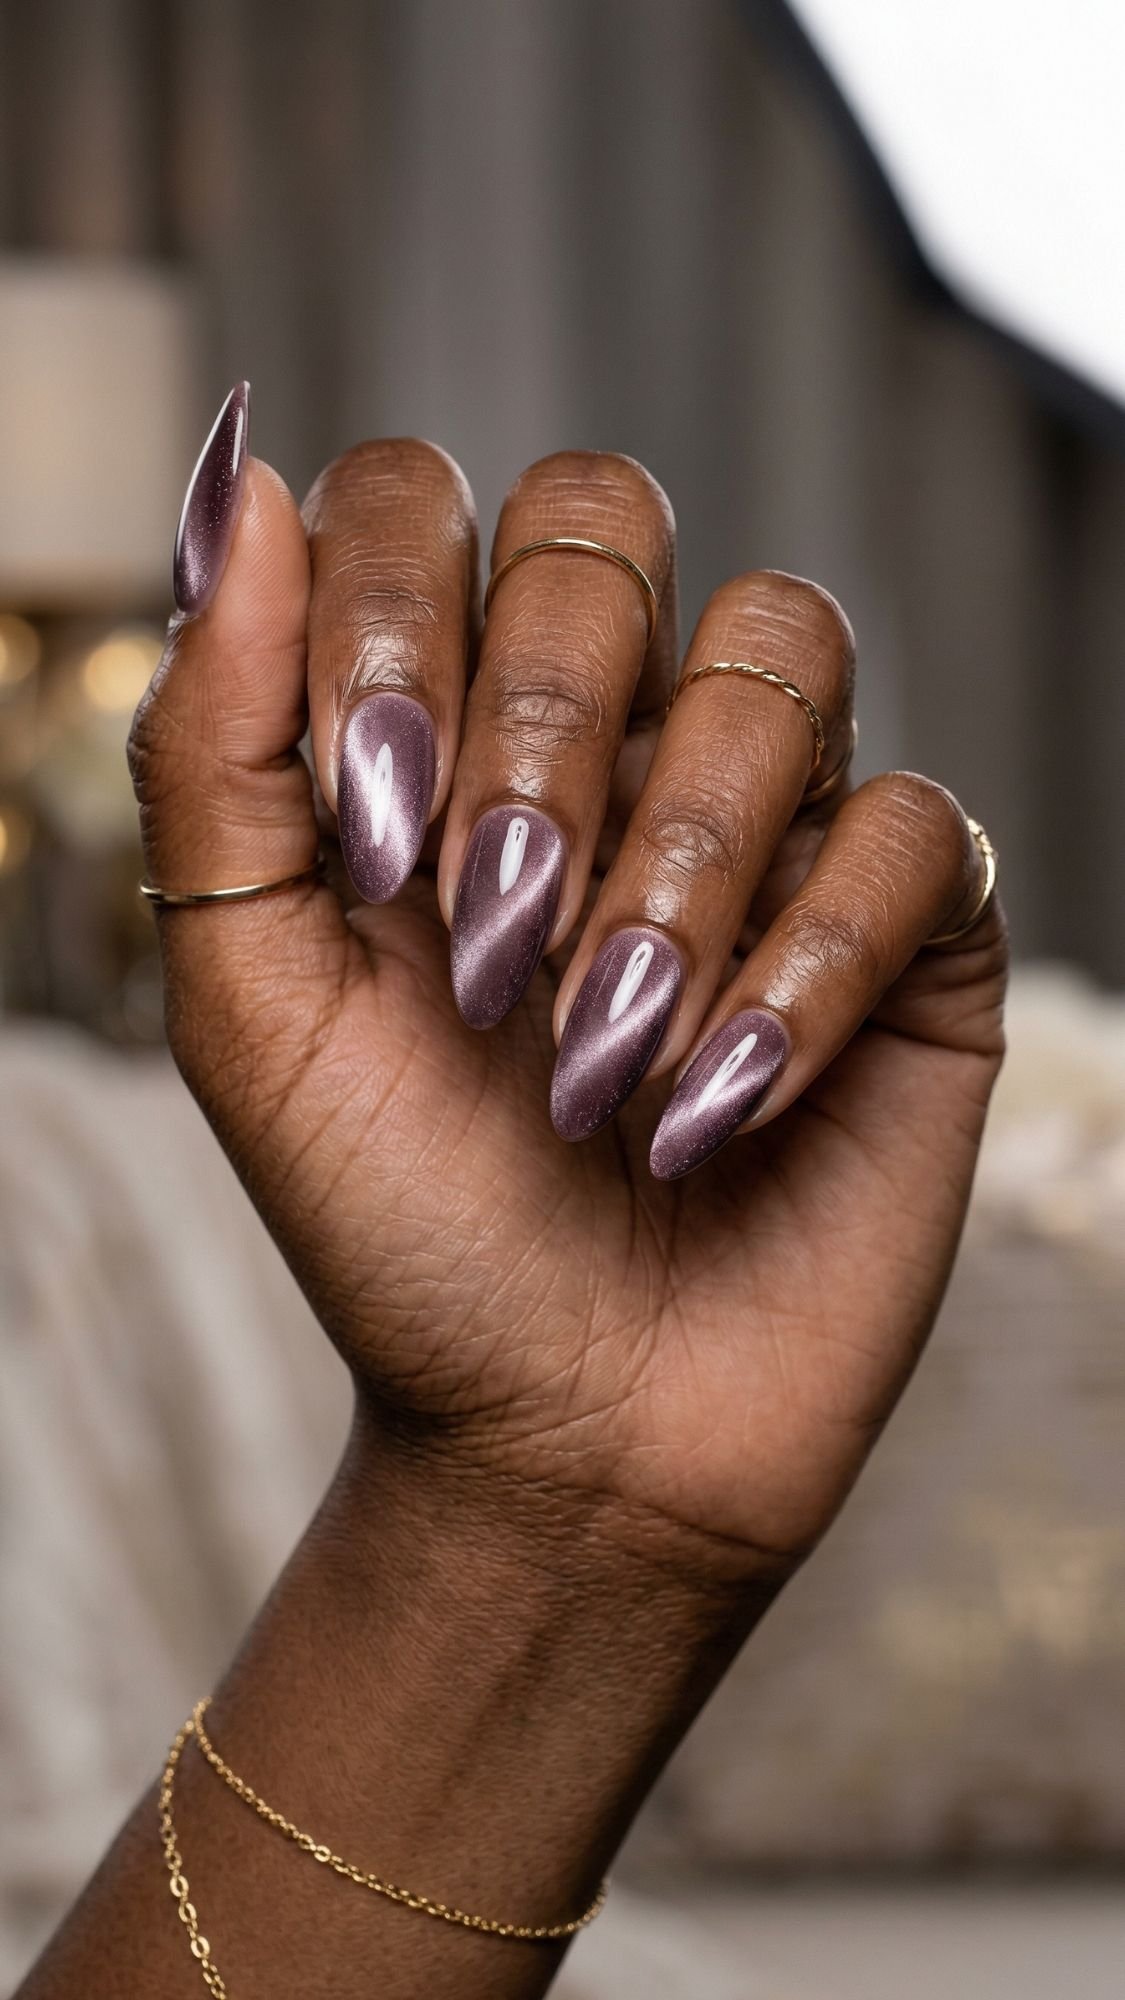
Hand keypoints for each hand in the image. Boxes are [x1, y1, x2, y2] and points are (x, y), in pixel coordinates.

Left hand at [131, 431, 1005, 1583]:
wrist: (563, 1433)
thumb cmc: (400, 1223)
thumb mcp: (251, 998)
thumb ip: (221, 744)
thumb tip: (233, 476)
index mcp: (436, 729)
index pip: (422, 501)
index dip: (394, 617)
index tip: (371, 834)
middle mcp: (607, 738)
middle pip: (608, 525)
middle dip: (538, 734)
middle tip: (490, 944)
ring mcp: (767, 818)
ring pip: (780, 649)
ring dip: (675, 864)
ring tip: (604, 1055)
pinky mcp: (904, 923)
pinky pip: (906, 827)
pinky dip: (807, 967)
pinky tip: (723, 1102)